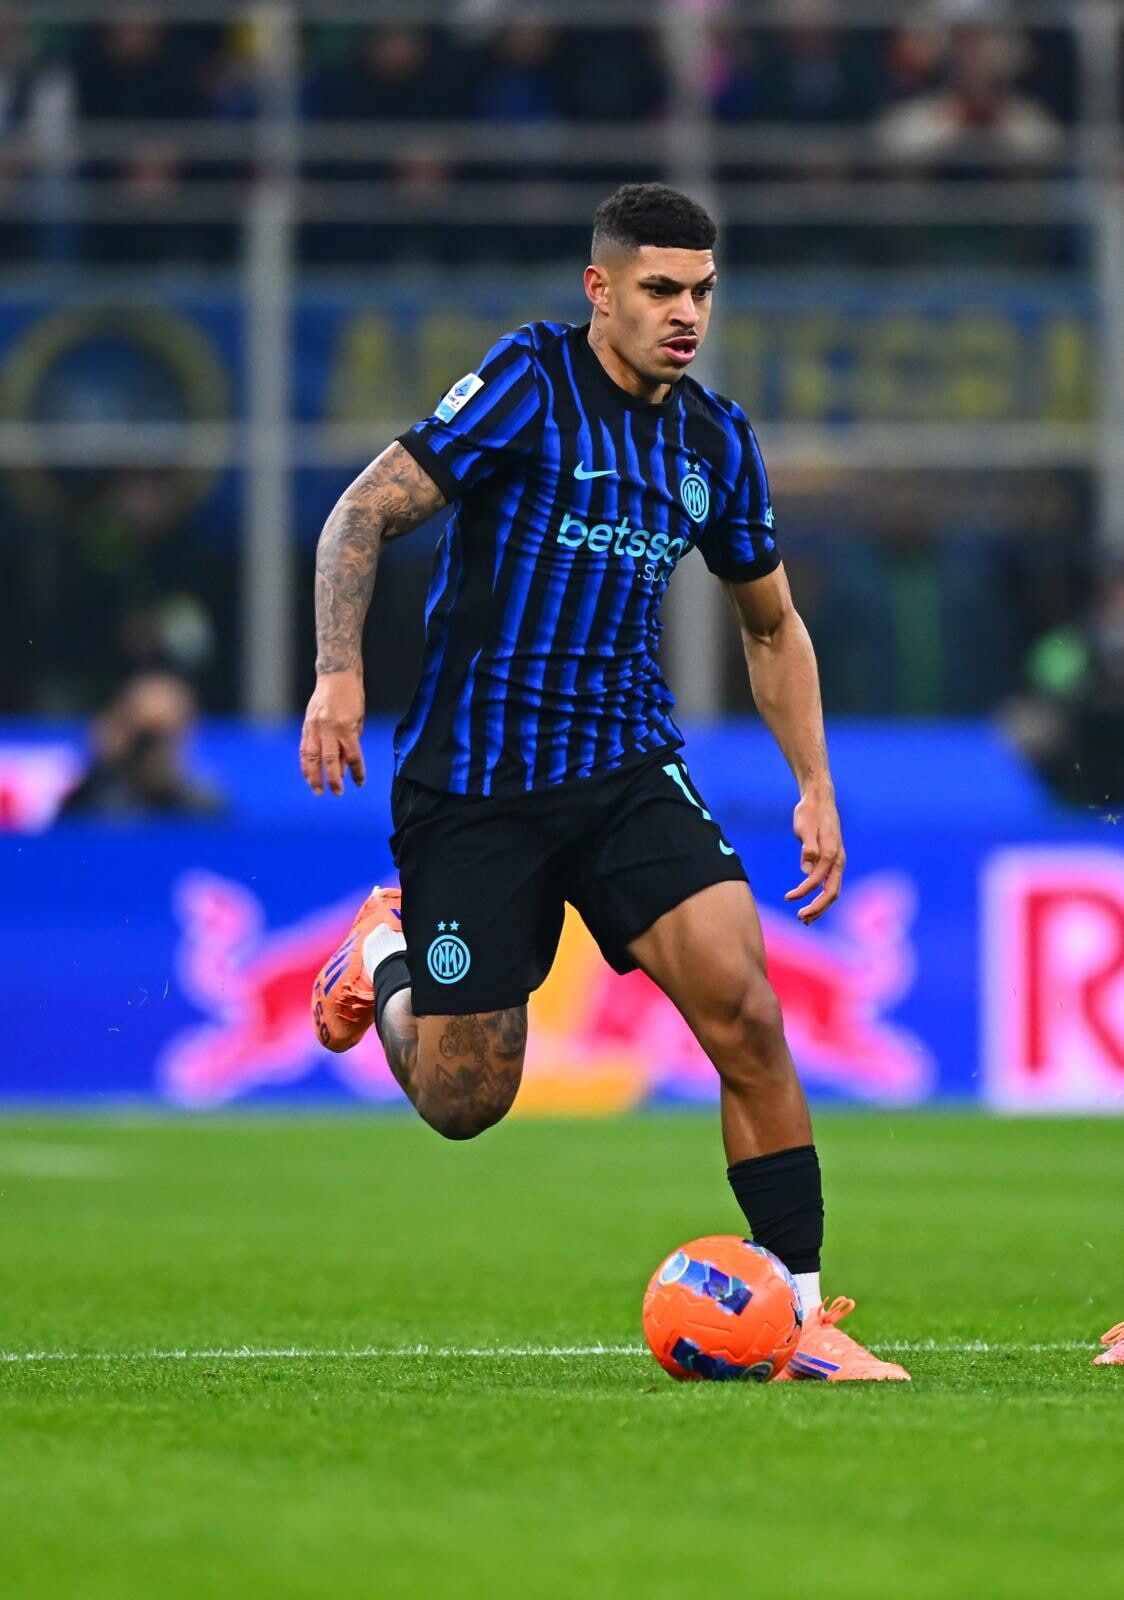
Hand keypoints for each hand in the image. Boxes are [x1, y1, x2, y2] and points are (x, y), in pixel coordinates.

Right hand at [300, 670, 365, 795]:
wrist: (336, 676)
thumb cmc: (352, 697)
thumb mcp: (358, 720)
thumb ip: (351, 743)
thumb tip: (343, 767)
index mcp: (347, 727)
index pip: (353, 756)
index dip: (357, 772)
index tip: (359, 783)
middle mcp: (329, 728)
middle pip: (330, 761)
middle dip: (333, 780)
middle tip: (336, 793)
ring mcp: (315, 727)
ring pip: (312, 757)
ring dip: (314, 776)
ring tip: (317, 790)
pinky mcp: (307, 725)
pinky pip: (304, 749)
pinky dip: (305, 764)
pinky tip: (308, 774)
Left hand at [784, 788, 844, 924]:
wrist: (819, 799)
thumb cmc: (810, 812)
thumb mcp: (805, 827)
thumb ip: (808, 847)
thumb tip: (807, 868)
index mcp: (832, 853)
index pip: (818, 880)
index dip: (803, 892)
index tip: (788, 897)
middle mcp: (838, 859)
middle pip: (832, 892)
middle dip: (817, 908)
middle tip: (800, 918)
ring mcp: (838, 861)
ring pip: (833, 891)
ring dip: (820, 907)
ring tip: (805, 919)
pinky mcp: (833, 860)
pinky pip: (830, 884)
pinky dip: (821, 896)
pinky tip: (811, 904)